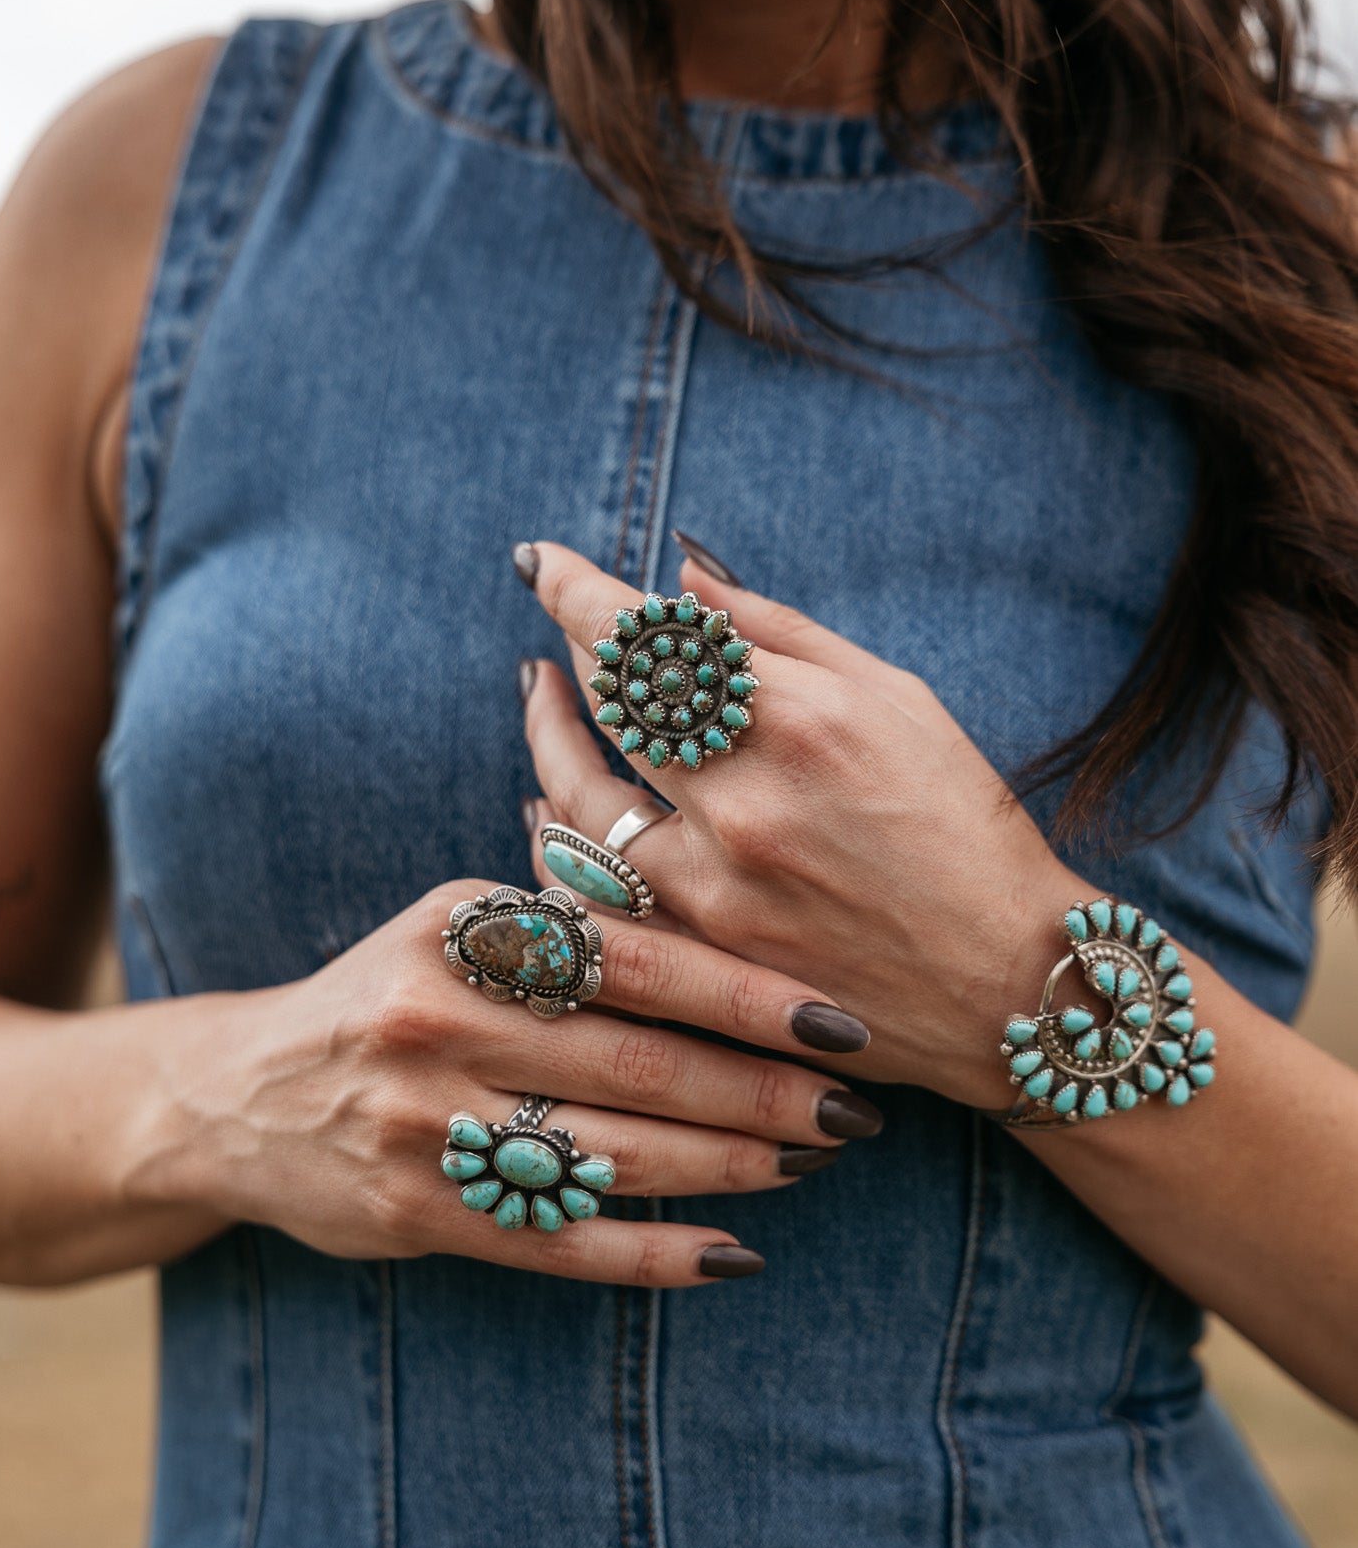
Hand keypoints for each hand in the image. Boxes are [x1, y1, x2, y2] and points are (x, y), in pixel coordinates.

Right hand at [127, 880, 882, 1286]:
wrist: (241, 1095)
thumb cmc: (393, 994)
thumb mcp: (457, 925)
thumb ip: (569, 922)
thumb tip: (726, 910)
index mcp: (463, 932)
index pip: (637, 962)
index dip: (749, 996)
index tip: (843, 1021)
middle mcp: (440, 1024)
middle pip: (641, 1065)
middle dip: (764, 1092)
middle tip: (856, 1110)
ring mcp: (428, 1127)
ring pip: (613, 1156)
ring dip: (728, 1168)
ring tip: (810, 1163)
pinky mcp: (422, 1215)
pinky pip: (560, 1242)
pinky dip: (652, 1254)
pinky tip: (730, 1255)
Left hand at [517, 540, 1091, 1105]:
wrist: (1006, 984)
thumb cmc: (965, 828)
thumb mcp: (899, 701)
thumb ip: (784, 634)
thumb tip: (684, 577)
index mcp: (804, 719)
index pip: (652, 634)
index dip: (581, 590)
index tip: (545, 563)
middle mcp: (748, 801)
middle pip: (610, 700)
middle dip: (572, 645)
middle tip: (558, 617)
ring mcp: (716, 885)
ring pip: (577, 793)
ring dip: (546, 733)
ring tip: (541, 695)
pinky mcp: (702, 954)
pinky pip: (590, 887)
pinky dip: (558, 833)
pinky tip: (549, 801)